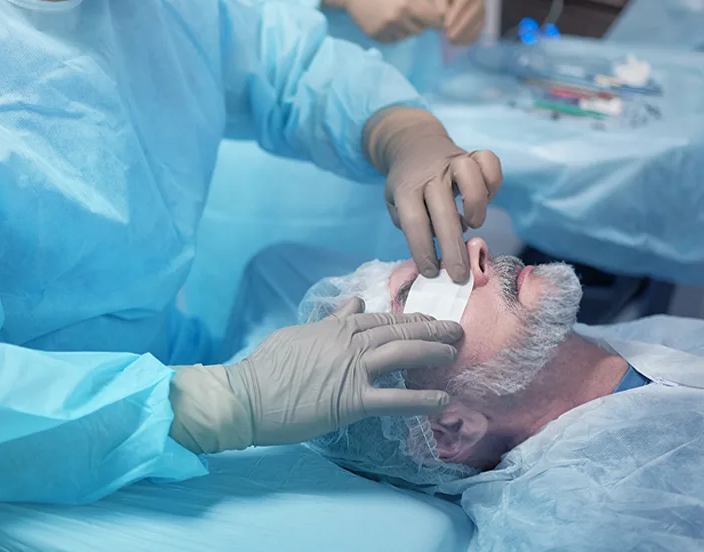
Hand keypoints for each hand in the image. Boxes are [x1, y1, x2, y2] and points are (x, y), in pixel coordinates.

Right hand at [169, 298, 462, 453]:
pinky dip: (421, 400)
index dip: (406, 318)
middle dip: (429, 328)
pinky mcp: (351, 400)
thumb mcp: (298, 333)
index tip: (426, 318)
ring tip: (454, 351)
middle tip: (455, 329)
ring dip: (432, 351)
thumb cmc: (266, 367)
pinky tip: (443, 401)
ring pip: (401, 354)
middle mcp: (347, 343)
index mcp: (333, 327)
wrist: (248, 395)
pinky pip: (394, 399)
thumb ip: (329, 320)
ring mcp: (351, 369)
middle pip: (396, 331)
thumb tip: (353, 303)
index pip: (378, 318)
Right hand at [311, 0, 441, 43]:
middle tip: (409, 15)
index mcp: (406, 4)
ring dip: (405, 30)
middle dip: (418, 24)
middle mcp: (397, 19)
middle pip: (420, 31)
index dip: (437, 21)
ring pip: (406, 37)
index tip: (437, 21)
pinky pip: (393, 40)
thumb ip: (420, 2)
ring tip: (395, 18)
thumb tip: (439, 17)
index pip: (433, 20)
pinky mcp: (376, 36)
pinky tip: (385, 23)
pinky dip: (393, 34)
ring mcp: (386, 29)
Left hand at [366, 108, 502, 281]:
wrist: (413, 144)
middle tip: (459, 274)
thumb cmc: (407, 183)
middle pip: (442, 210)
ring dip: (476, 205)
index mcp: (406, 188)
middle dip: (452, 248)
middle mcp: (430, 174)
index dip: (423, 250)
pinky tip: (486, 199)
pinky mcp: (472, 154)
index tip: (431, 272)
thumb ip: (408, 223)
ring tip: (473, 225)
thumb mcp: (394, 203)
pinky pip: (490, 162)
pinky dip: (493, 182)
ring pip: (470, 176)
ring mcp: (453, 161)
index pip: (413, 222)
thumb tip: (434, 245)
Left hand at [431, 0, 485, 45]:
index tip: (445, 26)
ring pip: (478, 23)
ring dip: (465, 34)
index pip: (463, 2)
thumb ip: (440, 4)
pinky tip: (458, 43)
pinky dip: (469, 37)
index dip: (455, 15)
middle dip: (460, 27)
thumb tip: (443, 15)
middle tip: (448, 37)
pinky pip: (479, 30)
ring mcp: (484, 8)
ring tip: (452, 41)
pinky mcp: (483, 18)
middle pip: (473, 14)